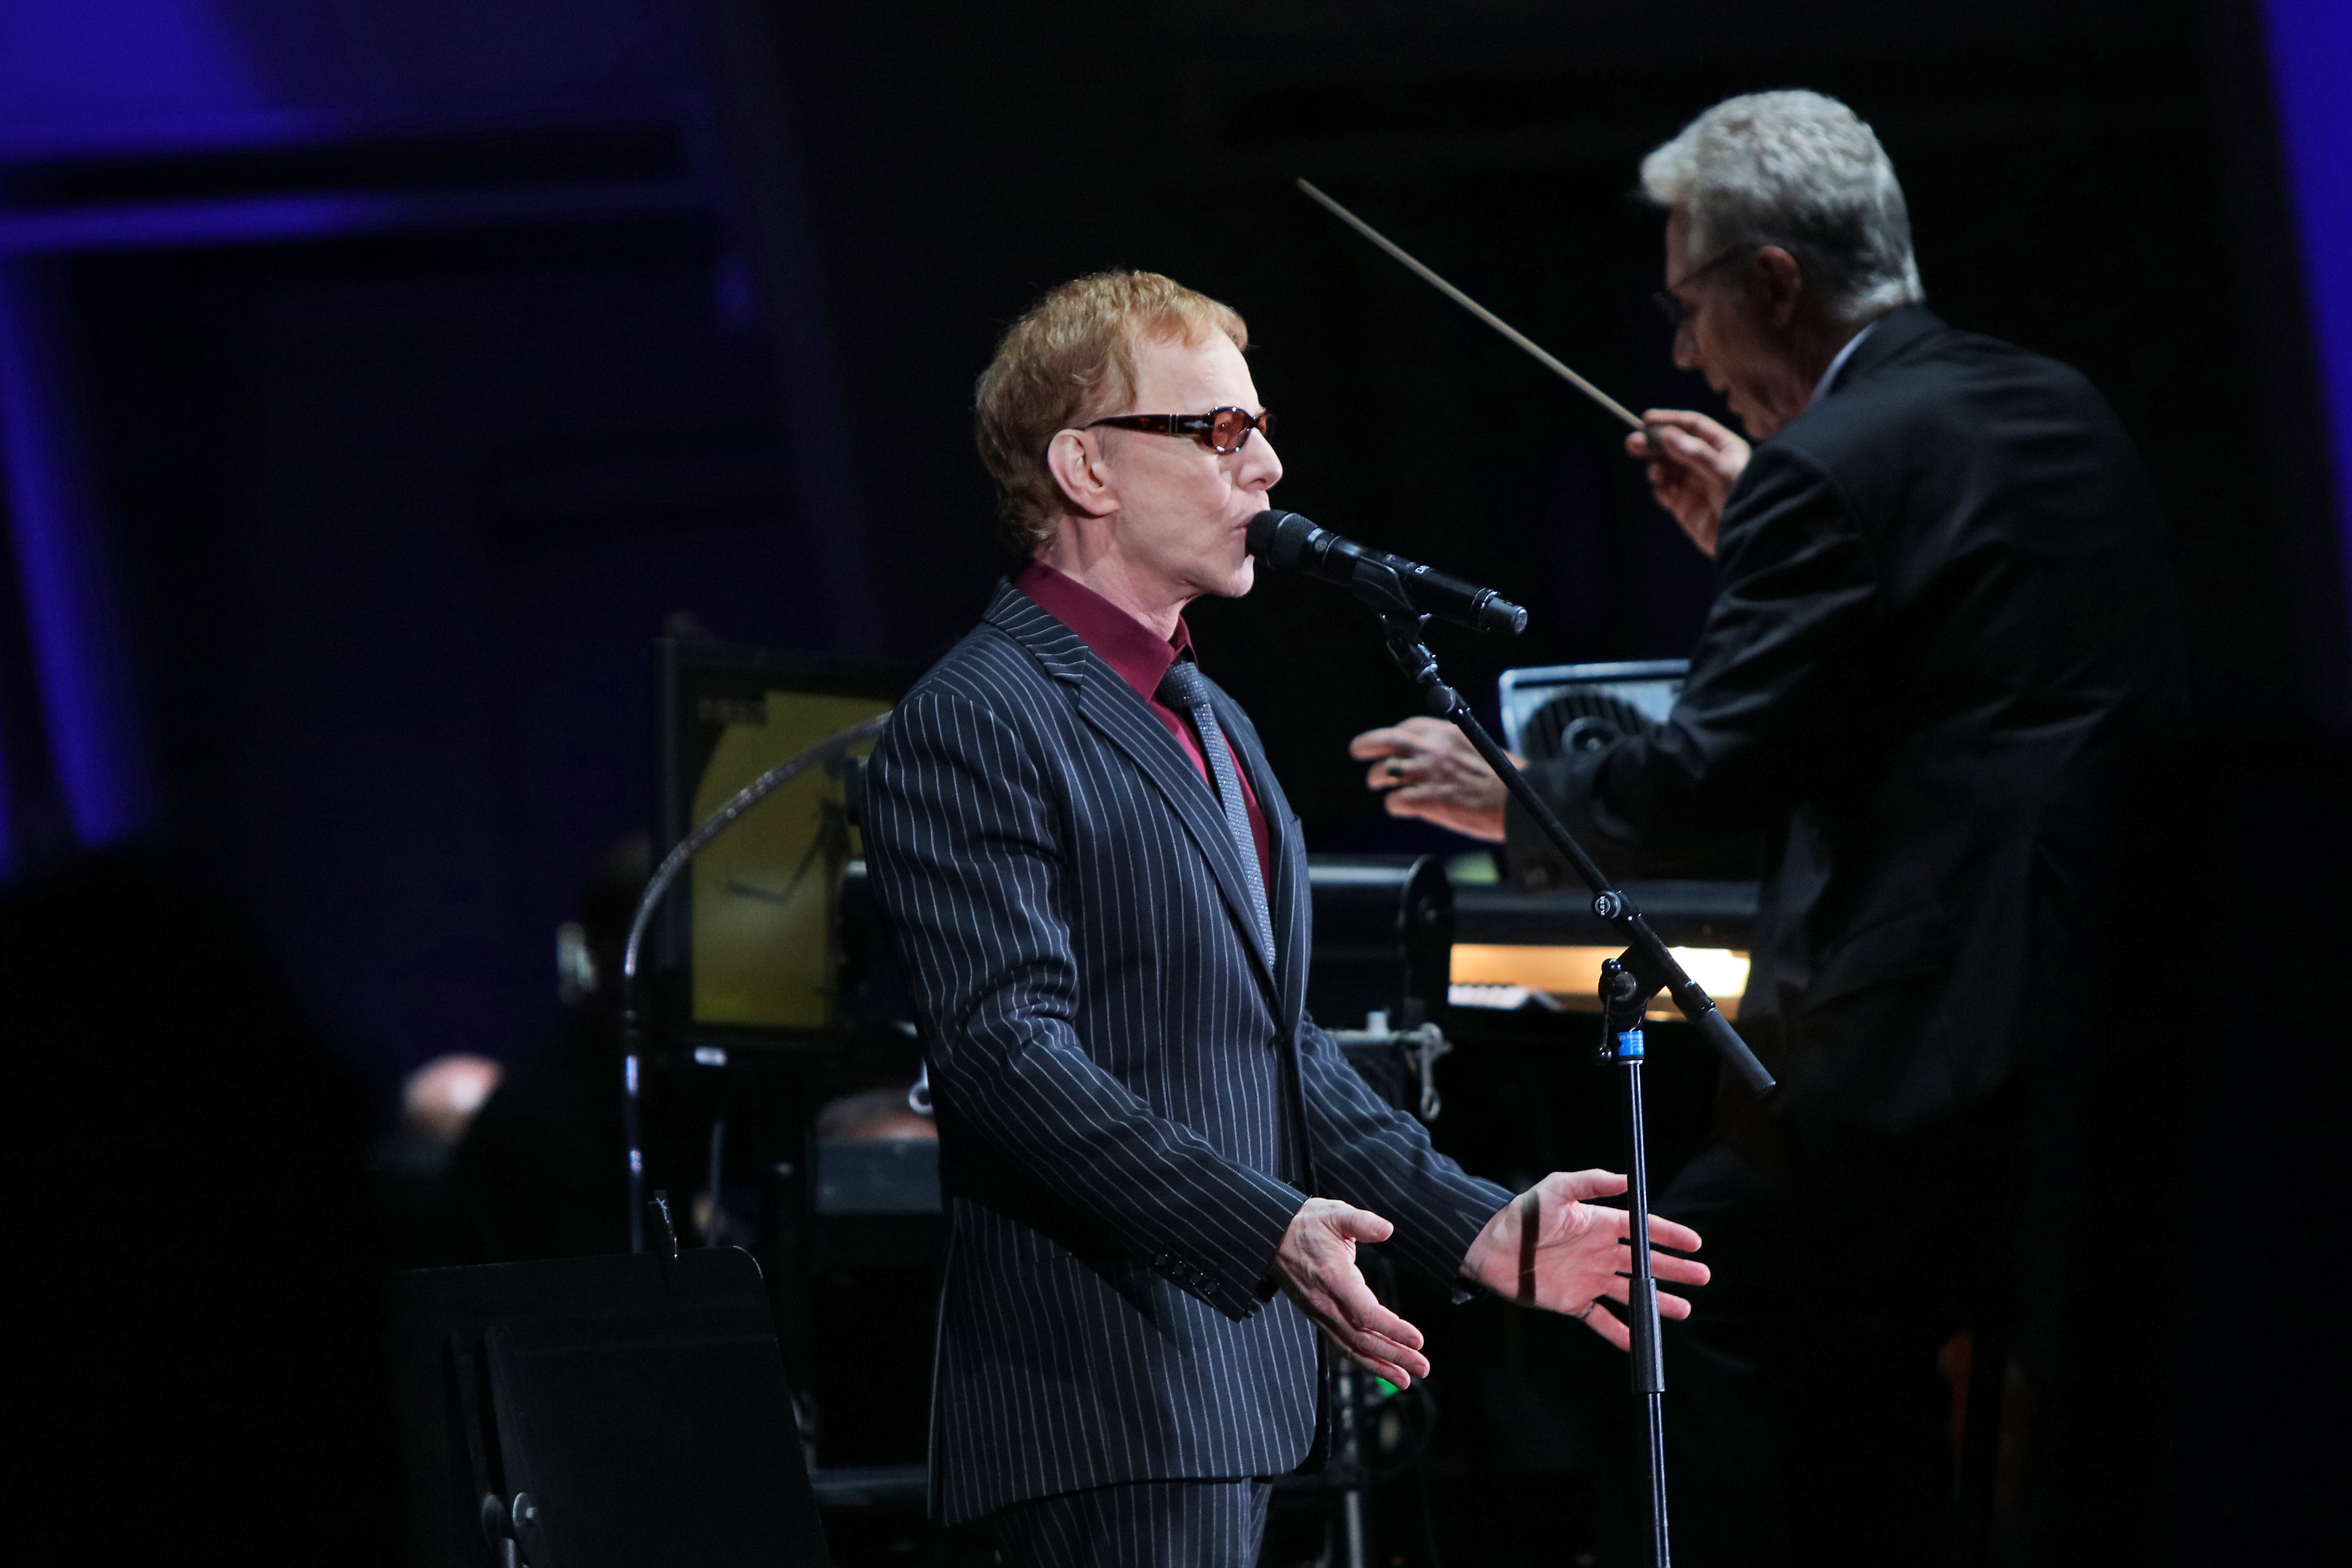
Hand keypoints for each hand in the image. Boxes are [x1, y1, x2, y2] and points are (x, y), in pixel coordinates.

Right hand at [1272, 1198, 1430, 1386]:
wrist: (1271, 1236)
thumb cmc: (1306, 1223)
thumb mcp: (1335, 1213)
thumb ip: (1361, 1222)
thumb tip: (1386, 1229)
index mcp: (1333, 1278)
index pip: (1366, 1313)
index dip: (1392, 1329)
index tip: (1418, 1340)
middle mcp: (1325, 1302)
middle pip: (1362, 1338)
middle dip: (1394, 1355)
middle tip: (1423, 1367)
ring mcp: (1320, 1313)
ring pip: (1352, 1347)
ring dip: (1380, 1365)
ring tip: (1406, 1379)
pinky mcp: (1318, 1316)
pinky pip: (1342, 1344)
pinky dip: (1362, 1360)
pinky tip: (1381, 1367)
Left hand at [1348, 717, 1517, 841]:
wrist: (1519, 802)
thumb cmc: (1506, 780)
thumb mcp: (1479, 749)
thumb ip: (1453, 750)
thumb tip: (1440, 757)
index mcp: (1447, 733)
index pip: (1409, 726)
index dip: (1396, 734)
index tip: (1390, 741)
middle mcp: (1432, 749)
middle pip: (1385, 740)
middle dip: (1366, 745)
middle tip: (1357, 750)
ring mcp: (1426, 774)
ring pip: (1383, 772)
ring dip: (1377, 779)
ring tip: (1377, 785)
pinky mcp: (1426, 800)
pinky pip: (1395, 801)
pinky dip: (1394, 805)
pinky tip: (1400, 807)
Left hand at [1459, 1170, 1708, 1351]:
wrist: (1490, 1248)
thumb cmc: (1522, 1214)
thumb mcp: (1556, 1190)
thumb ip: (1590, 1183)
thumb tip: (1626, 1179)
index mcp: (1600, 1225)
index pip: (1643, 1230)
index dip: (1669, 1236)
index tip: (1695, 1243)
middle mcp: (1600, 1253)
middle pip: (1645, 1264)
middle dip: (1674, 1270)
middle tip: (1702, 1276)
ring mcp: (1589, 1279)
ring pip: (1632, 1293)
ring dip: (1657, 1302)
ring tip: (1684, 1310)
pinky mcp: (1574, 1302)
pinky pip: (1602, 1320)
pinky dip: (1621, 1333)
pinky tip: (1640, 1342)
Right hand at [1628, 409, 1749, 556]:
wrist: (1746, 539)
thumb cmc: (1744, 500)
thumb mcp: (1723, 472)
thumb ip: (1695, 453)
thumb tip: (1667, 435)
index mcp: (1722, 447)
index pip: (1692, 426)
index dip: (1669, 421)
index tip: (1646, 420)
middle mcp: (1706, 463)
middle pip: (1673, 446)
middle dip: (1653, 444)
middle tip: (1633, 443)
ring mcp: (1694, 484)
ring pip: (1666, 468)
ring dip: (1656, 467)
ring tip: (1656, 473)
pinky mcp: (1684, 505)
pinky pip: (1665, 491)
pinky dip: (1660, 489)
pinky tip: (1663, 490)